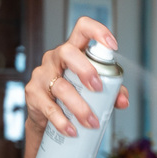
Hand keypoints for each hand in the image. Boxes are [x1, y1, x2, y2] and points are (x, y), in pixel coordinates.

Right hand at [26, 17, 129, 136]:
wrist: (47, 117)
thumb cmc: (74, 95)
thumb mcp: (95, 91)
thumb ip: (113, 92)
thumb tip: (123, 101)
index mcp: (74, 51)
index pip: (82, 28)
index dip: (98, 31)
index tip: (113, 46)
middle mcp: (55, 58)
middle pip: (68, 52)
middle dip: (85, 69)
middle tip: (98, 88)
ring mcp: (42, 74)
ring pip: (60, 86)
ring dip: (79, 106)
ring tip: (92, 122)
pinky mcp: (33, 93)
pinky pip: (48, 107)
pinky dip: (62, 121)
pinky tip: (72, 130)